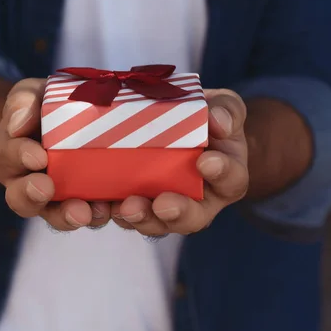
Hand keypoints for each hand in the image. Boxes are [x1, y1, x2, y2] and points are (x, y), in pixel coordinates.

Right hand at [0, 79, 108, 229]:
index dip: (20, 157)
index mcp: (8, 157)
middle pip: (23, 200)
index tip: (37, 155)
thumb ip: (22, 102)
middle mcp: (26, 185)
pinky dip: (101, 213)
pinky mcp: (87, 204)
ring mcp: (56, 200)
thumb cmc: (44, 106)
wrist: (71, 120)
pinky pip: (91, 214)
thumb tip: (19, 124)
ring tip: (86, 212)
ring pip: (56, 216)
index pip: (7, 160)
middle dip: (33, 196)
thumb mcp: (30, 94)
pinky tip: (114, 207)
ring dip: (69, 215)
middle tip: (46, 189)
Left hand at [111, 89, 248, 234]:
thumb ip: (225, 111)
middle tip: (163, 204)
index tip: (206, 161)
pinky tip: (100, 204)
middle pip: (193, 218)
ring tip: (127, 208)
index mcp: (225, 176)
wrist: (179, 128)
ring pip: (157, 223)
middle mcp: (199, 201)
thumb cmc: (206, 119)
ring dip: (141, 217)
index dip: (221, 173)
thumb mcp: (222, 107)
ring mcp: (164, 206)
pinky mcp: (135, 204)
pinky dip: (111, 212)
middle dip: (177, 212)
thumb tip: (218, 120)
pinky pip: (125, 216)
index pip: (230, 179)